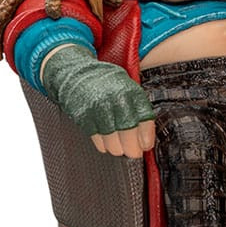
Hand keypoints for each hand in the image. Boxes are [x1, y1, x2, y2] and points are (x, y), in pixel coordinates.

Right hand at [41, 44, 155, 157]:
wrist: (78, 74)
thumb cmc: (107, 84)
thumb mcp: (128, 89)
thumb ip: (138, 110)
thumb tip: (147, 139)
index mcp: (131, 92)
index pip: (145, 120)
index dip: (147, 137)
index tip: (146, 145)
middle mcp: (116, 100)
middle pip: (129, 134)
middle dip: (133, 149)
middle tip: (134, 152)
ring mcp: (99, 110)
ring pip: (113, 143)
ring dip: (118, 148)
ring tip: (119, 144)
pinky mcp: (85, 119)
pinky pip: (99, 142)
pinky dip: (104, 144)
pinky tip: (106, 138)